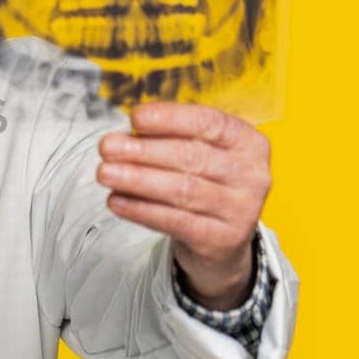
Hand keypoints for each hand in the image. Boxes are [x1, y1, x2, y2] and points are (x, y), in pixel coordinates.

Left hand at [95, 102, 270, 308]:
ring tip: (106, 173)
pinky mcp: (223, 239)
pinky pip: (175, 221)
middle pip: (192, 156)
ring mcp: (241, 209)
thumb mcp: (201, 154)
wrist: (224, 240)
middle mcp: (252, 175)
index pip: (209, 123)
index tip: (135, 117)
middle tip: (107, 147)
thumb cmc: (206, 184)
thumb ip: (171, 139)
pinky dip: (141, 210)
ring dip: (137, 179)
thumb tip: (126, 134)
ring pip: (182, 190)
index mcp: (249, 142)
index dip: (170, 119)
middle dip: (143, 151)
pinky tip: (117, 201)